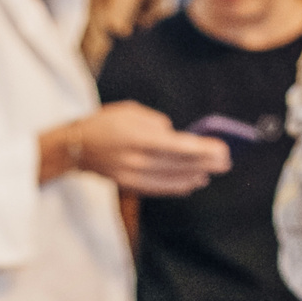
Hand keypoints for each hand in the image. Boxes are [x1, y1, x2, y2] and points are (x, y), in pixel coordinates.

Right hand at [66, 102, 230, 195]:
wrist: (75, 146)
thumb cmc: (106, 123)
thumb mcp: (132, 111)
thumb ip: (157, 123)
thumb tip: (177, 136)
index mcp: (139, 137)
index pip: (179, 146)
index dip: (203, 150)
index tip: (222, 150)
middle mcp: (137, 159)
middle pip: (179, 164)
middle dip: (205, 164)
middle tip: (226, 162)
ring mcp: (133, 175)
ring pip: (171, 179)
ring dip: (194, 176)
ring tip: (212, 173)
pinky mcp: (130, 185)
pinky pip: (159, 188)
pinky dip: (178, 187)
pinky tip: (192, 184)